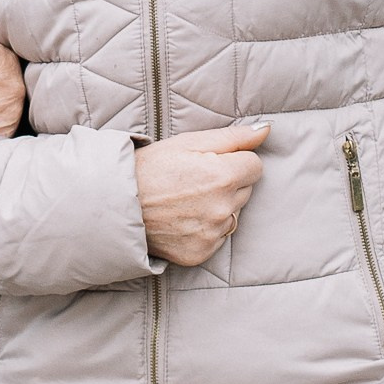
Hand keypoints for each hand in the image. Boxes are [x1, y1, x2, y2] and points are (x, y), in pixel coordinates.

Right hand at [133, 125, 268, 266]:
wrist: (117, 205)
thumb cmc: (151, 168)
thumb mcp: (189, 142)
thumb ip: (233, 137)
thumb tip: (266, 130)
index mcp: (223, 177)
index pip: (255, 166)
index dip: (234, 161)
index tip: (210, 163)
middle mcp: (222, 209)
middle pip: (245, 190)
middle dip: (227, 183)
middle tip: (194, 181)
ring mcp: (212, 234)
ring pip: (233, 215)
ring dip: (218, 208)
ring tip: (186, 201)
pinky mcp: (201, 253)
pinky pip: (217, 237)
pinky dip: (206, 229)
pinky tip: (183, 220)